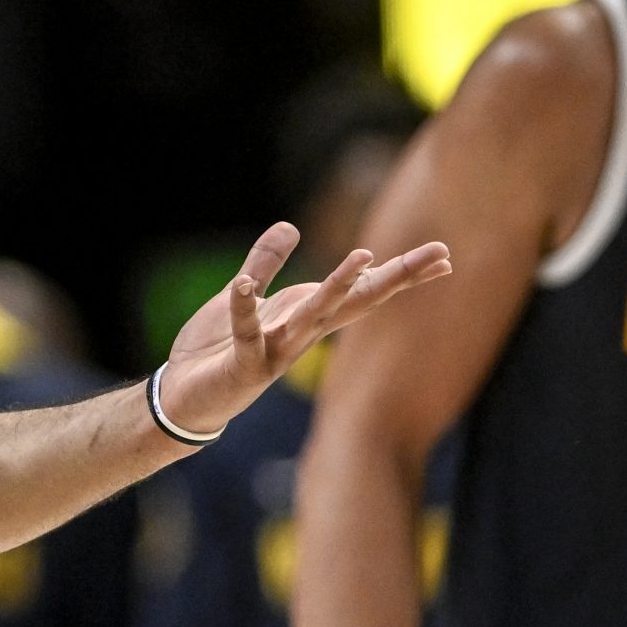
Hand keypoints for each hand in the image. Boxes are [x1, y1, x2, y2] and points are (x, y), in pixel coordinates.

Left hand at [157, 224, 449, 437]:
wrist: (184, 400)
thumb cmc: (217, 350)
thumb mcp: (245, 297)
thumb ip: (266, 263)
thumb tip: (290, 226)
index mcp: (305, 315)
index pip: (361, 291)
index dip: (400, 273)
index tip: (443, 255)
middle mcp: (300, 334)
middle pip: (356, 301)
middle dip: (396, 277)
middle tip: (439, 255)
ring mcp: (275, 352)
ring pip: (313, 317)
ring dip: (336, 288)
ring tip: (364, 256)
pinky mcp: (242, 365)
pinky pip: (246, 333)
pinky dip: (245, 309)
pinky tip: (246, 285)